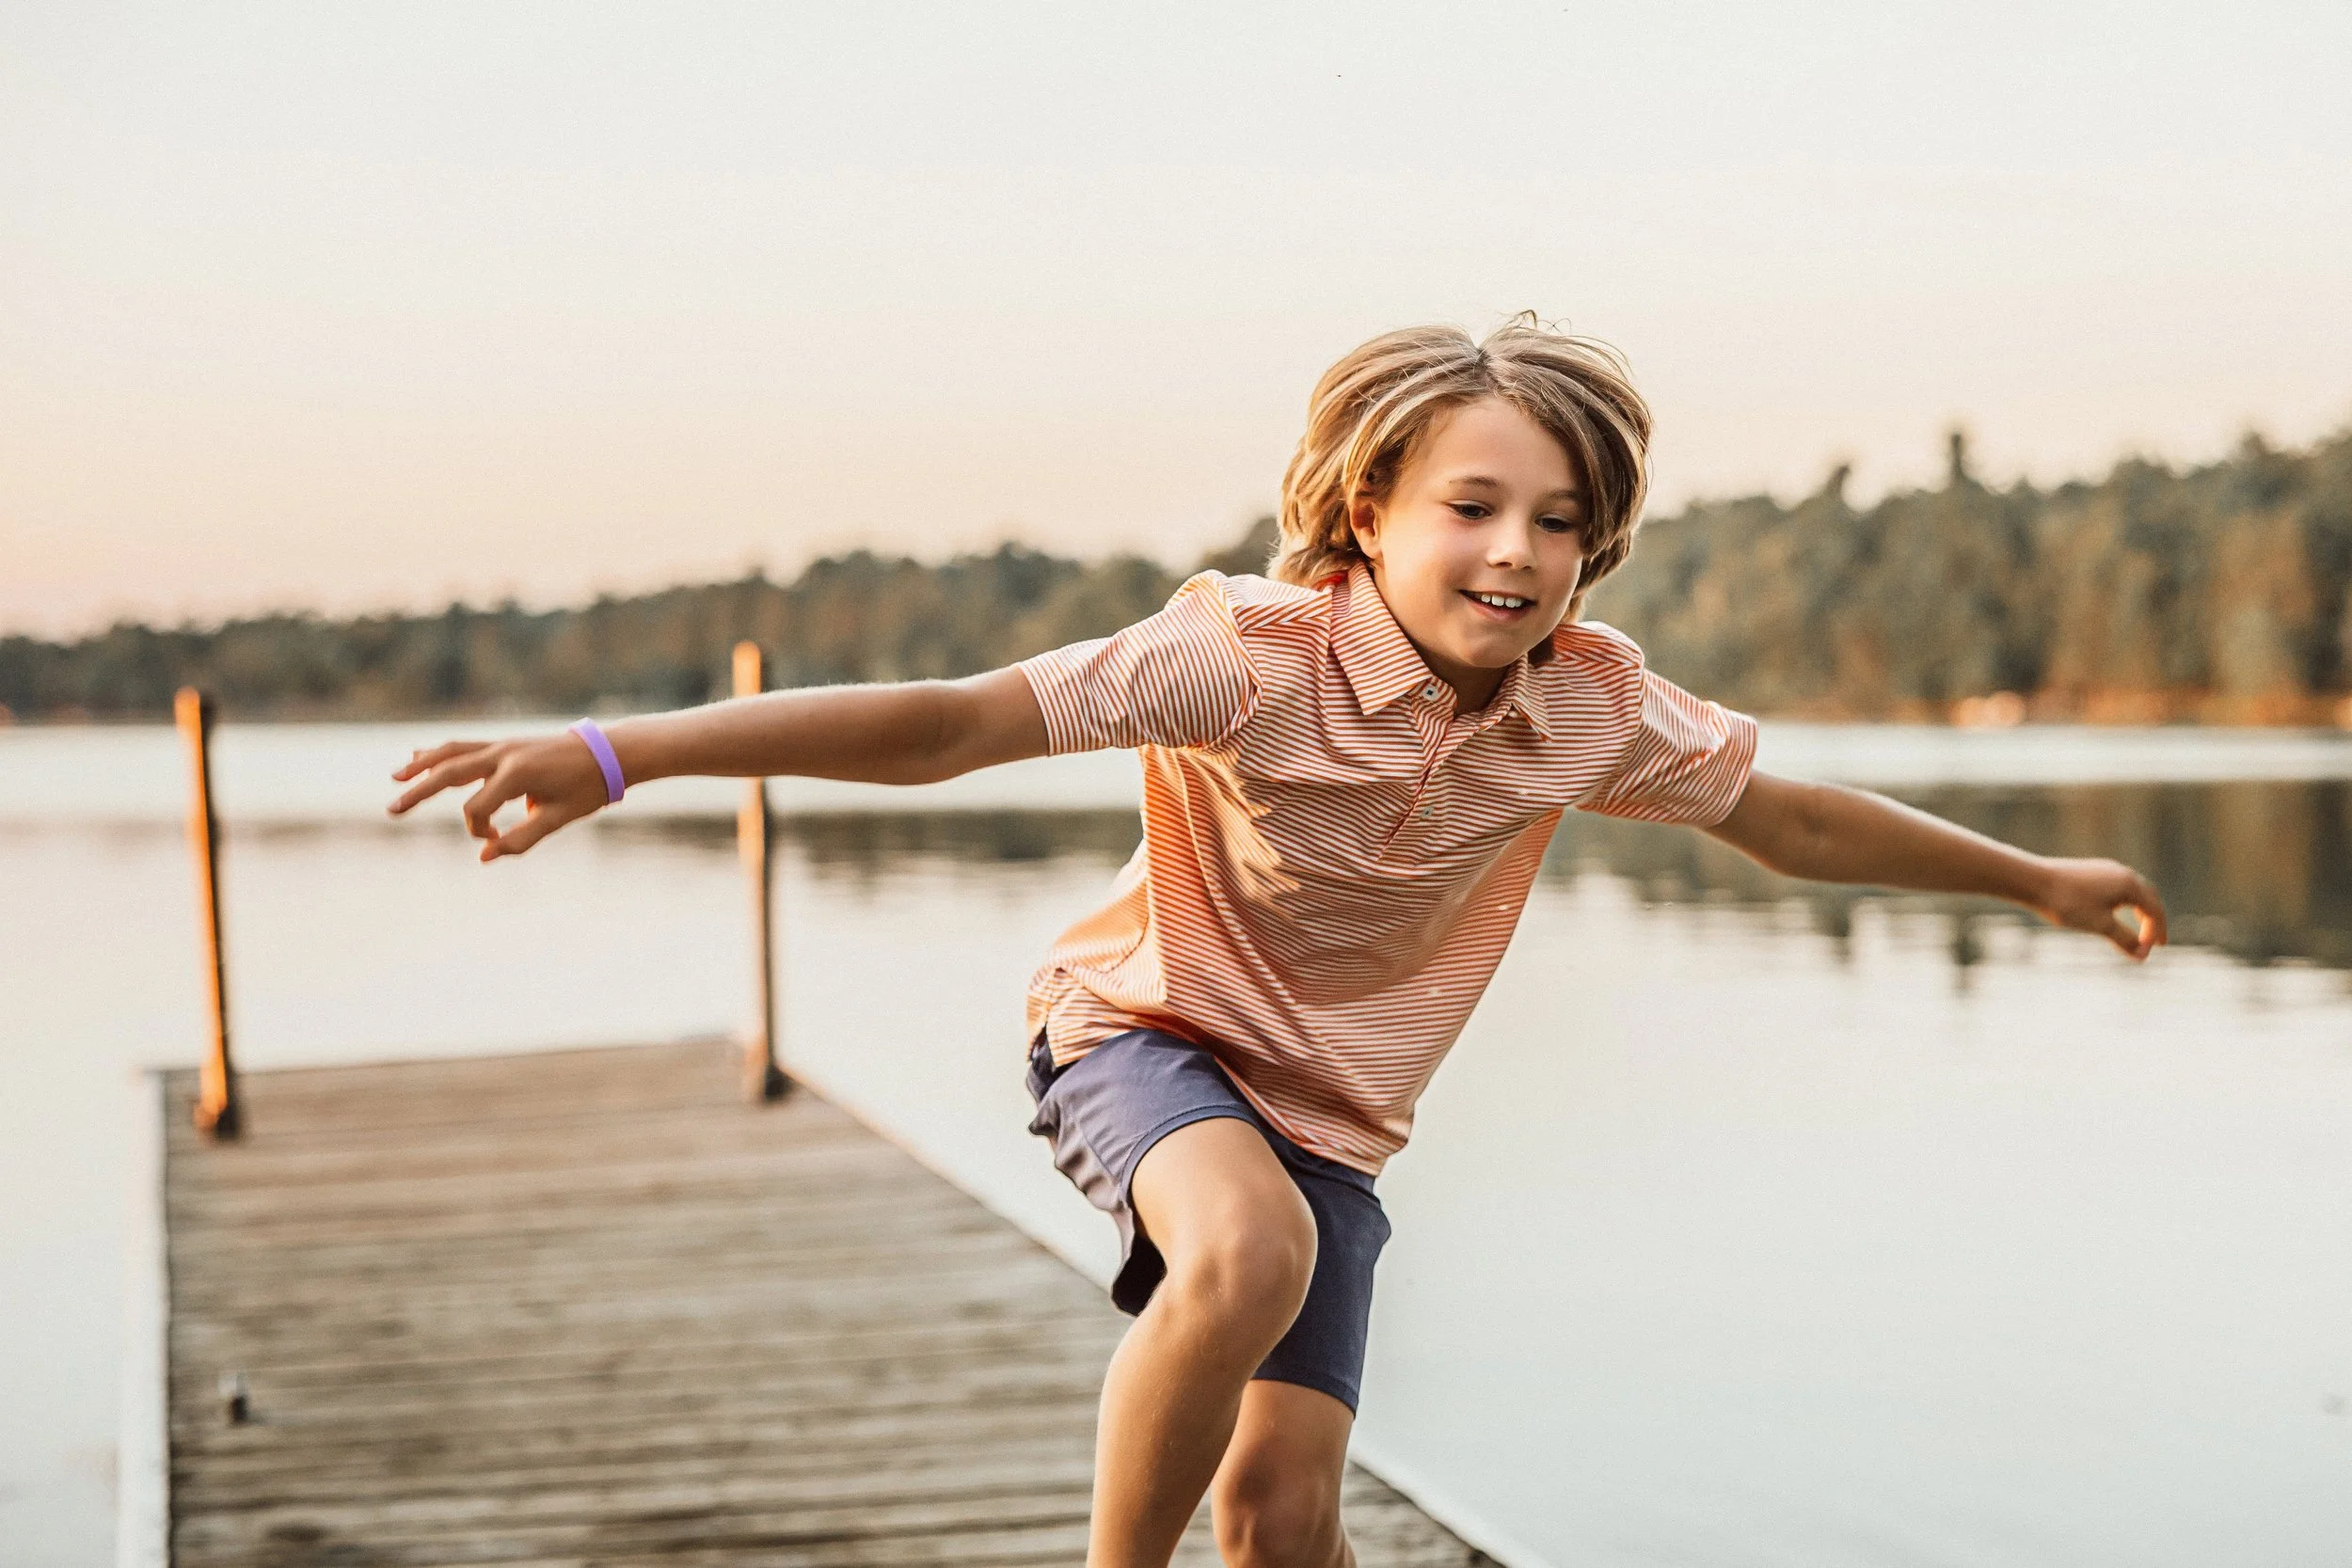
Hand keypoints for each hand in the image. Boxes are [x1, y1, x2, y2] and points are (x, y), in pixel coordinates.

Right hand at [388, 732, 608, 861]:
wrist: (609, 753)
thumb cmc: (586, 789)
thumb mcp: (558, 819)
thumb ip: (521, 839)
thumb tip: (484, 857)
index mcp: (517, 774)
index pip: (477, 808)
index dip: (479, 831)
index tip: (493, 841)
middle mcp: (503, 754)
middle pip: (449, 772)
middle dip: (418, 792)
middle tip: (391, 811)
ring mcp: (502, 745)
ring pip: (452, 752)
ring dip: (422, 765)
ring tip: (395, 777)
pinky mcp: (504, 744)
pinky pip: (465, 746)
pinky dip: (441, 753)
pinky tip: (419, 756)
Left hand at [2031, 856, 2167, 960]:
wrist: (2032, 881)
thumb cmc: (2068, 903)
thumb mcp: (2100, 925)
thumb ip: (2124, 940)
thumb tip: (2142, 955)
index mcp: (2129, 884)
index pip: (2154, 909)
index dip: (2156, 932)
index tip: (2151, 952)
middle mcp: (2121, 873)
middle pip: (2147, 898)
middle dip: (2153, 920)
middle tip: (2156, 941)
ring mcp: (2105, 870)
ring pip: (2131, 892)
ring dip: (2138, 912)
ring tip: (2138, 932)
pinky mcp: (2090, 872)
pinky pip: (2115, 889)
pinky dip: (2122, 905)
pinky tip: (2113, 916)